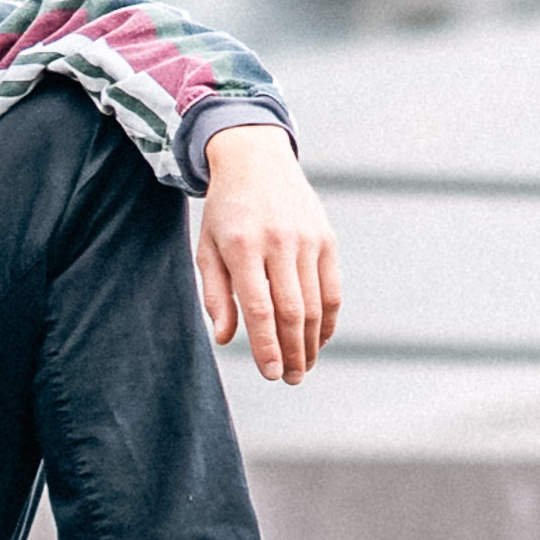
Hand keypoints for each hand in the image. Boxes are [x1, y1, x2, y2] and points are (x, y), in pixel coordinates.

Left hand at [192, 120, 340, 386]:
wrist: (256, 160)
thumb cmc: (225, 212)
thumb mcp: (207, 248)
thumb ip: (215, 295)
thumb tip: (225, 338)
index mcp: (243, 247)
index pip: (261, 309)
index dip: (267, 347)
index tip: (271, 374)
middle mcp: (279, 242)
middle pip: (292, 311)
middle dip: (293, 352)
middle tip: (291, 379)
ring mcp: (307, 240)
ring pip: (316, 304)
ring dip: (312, 342)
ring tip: (304, 367)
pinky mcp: (326, 239)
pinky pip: (332, 289)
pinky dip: (328, 319)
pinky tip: (319, 340)